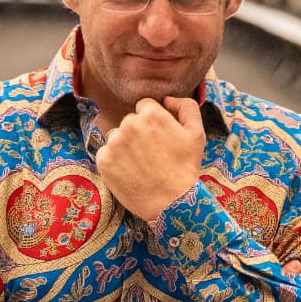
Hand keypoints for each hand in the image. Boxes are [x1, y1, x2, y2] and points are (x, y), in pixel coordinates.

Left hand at [96, 97, 205, 221]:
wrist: (172, 202)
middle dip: (139, 134)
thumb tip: (167, 99)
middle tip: (152, 154)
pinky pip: (106, 154)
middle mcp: (129, 124)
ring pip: (117, 138)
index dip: (153, 122)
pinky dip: (115, 162)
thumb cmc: (186, 167)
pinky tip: (130, 172)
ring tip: (141, 165)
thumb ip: (186, 106)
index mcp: (151, 114)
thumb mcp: (197, 133)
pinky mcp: (103, 160)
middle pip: (130, 122)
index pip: (144, 106)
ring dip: (125, 147)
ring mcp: (114, 142)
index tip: (158, 138)